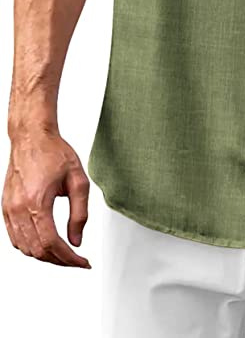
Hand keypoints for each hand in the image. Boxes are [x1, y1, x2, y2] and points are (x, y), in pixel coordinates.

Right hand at [2, 128, 90, 267]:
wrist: (32, 137)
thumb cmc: (53, 152)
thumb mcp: (78, 180)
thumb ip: (79, 213)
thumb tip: (77, 240)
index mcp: (37, 202)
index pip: (52, 244)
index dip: (69, 259)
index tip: (82, 262)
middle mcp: (19, 209)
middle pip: (37, 251)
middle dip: (59, 260)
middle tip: (76, 259)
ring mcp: (9, 210)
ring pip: (24, 248)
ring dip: (44, 255)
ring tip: (63, 252)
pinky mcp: (5, 208)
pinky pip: (15, 238)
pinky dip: (30, 247)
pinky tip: (44, 243)